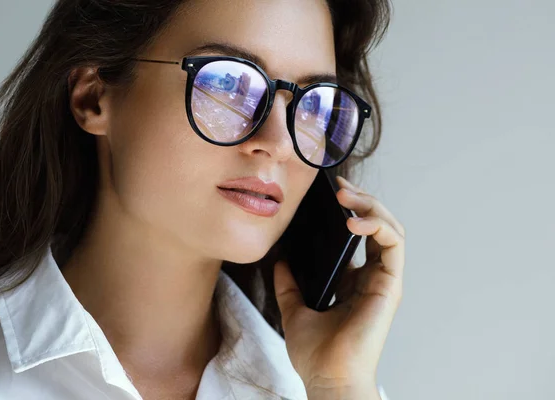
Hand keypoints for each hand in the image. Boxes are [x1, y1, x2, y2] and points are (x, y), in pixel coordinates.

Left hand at [273, 175, 404, 397]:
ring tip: (345, 198)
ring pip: (390, 228)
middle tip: (338, 186)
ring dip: (371, 206)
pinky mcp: (389, 285)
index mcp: (354, 280)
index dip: (350, 209)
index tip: (330, 192)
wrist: (326, 378)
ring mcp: (383, 279)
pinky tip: (353, 222)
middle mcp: (372, 276)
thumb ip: (288, 283)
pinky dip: (377, 226)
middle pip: (378, 225)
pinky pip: (393, 244)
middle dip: (361, 200)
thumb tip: (279, 259)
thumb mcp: (294, 308)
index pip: (360, 234)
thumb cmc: (315, 353)